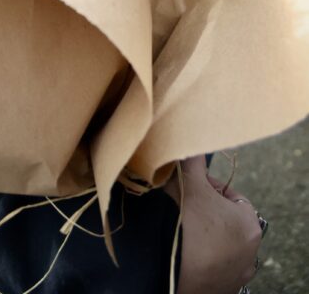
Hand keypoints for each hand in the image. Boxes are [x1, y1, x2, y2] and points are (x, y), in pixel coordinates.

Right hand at [164, 156, 261, 293]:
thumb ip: (193, 160)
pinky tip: (182, 250)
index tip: (191, 187)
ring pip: (219, 247)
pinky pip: (211, 267)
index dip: (209, 188)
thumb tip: (190, 139)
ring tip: (181, 230)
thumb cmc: (186, 221)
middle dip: (207, 213)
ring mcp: (235, 276)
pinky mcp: (220, 290)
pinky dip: (200, 258)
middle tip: (184, 206)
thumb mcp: (189, 182)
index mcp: (250, 225)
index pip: (231, 197)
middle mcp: (250, 254)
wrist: (169, 267)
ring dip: (204, 237)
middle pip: (226, 223)